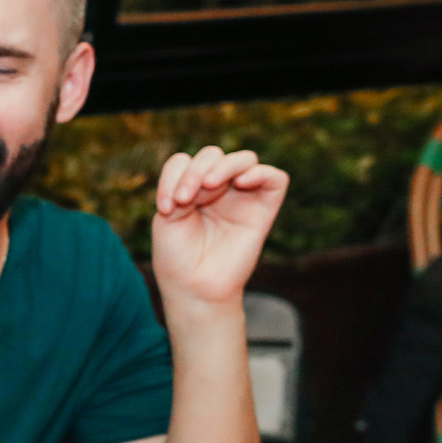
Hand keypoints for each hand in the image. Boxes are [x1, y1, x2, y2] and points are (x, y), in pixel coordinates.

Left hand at [150, 147, 288, 312]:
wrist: (193, 288)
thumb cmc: (177, 256)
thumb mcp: (169, 215)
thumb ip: (184, 185)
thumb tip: (210, 175)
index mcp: (192, 189)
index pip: (186, 161)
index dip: (174, 175)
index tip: (165, 207)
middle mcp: (218, 189)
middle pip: (213, 155)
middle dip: (196, 170)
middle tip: (184, 199)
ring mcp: (242, 197)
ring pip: (244, 159)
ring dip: (223, 167)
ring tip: (208, 187)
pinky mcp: (264, 210)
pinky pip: (276, 179)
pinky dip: (261, 173)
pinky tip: (241, 182)